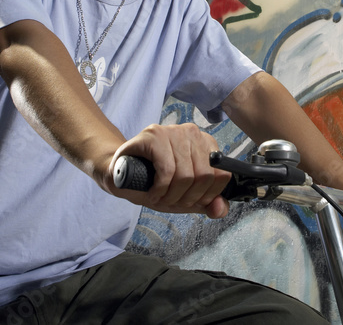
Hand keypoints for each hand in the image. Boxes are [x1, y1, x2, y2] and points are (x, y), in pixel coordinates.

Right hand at [109, 123, 230, 218]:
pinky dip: (160, 189)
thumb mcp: (184, 196)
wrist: (119, 170)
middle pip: (205, 176)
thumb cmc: (154, 181)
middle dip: (187, 198)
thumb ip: (206, 203)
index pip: (223, 174)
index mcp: (206, 144)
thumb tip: (220, 209)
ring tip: (160, 197)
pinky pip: (167, 170)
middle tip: (171, 201)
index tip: (191, 202)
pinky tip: (153, 192)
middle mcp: (193, 133)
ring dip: (171, 196)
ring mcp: (173, 131)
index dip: (208, 196)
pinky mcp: (154, 135)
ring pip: (186, 175)